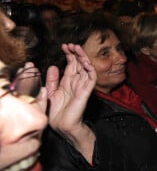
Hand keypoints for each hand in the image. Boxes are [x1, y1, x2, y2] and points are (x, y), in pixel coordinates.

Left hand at [45, 43, 96, 161]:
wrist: (62, 125)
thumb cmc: (57, 112)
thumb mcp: (51, 92)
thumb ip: (52, 80)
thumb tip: (53, 66)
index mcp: (68, 82)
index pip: (71, 64)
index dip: (69, 55)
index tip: (64, 46)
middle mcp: (77, 82)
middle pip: (79, 63)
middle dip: (76, 53)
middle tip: (70, 44)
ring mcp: (82, 86)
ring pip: (87, 68)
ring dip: (83, 57)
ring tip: (77, 48)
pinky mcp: (86, 91)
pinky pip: (91, 78)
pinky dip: (89, 68)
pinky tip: (84, 61)